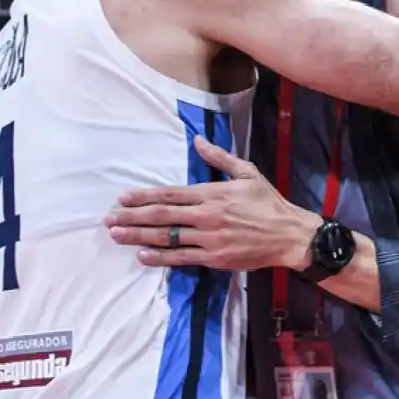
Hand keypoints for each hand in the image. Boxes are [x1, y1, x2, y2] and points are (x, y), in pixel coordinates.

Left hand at [105, 136, 314, 270]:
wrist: (288, 235)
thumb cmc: (268, 202)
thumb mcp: (247, 172)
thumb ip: (219, 157)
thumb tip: (198, 140)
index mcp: (212, 193)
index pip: (170, 193)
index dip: (144, 195)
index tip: (123, 198)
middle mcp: (206, 215)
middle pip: (162, 215)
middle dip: (132, 216)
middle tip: (109, 219)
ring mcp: (208, 238)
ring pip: (167, 237)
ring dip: (139, 236)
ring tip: (117, 235)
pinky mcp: (214, 257)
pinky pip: (182, 258)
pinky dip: (161, 257)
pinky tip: (143, 256)